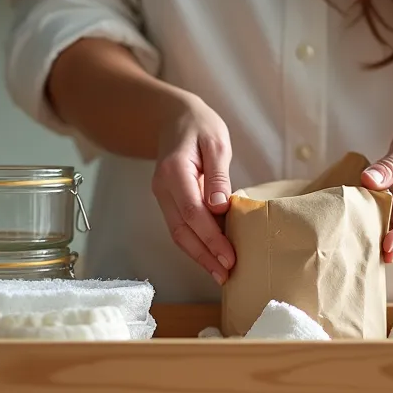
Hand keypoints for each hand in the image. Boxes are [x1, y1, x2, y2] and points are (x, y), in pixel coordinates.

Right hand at [151, 95, 236, 284]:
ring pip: (178, 234)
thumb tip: (220, 207)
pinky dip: (195, 245)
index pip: (192, 212)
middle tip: (227, 274)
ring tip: (221, 274)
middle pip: (182, 231)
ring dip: (199, 256)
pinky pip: (180, 228)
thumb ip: (218, 174)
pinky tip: (212, 257)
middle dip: (205, 256)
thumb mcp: (216, 142)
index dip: (211, 238)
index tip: (230, 256)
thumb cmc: (199, 126)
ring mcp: (162, 197)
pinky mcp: (168, 202)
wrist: (172, 118)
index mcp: (174, 172)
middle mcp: (163, 188)